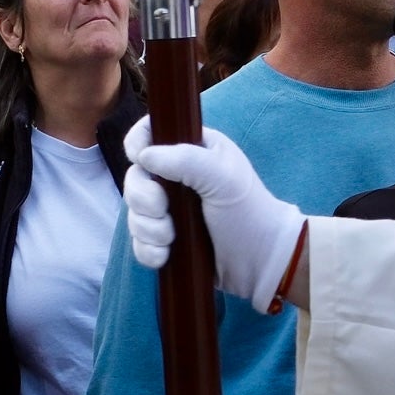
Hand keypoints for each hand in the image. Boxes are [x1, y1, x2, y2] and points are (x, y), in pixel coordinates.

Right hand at [124, 117, 307, 312]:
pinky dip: (148, 250)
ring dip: (148, 228)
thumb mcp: (223, 177)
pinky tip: (167, 255)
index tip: (140, 158)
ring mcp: (168, 210)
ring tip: (172, 237)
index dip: (137, 143)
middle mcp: (175, 177)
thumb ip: (185, 159)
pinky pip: (139, 242)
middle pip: (134, 177)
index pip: (150, 133)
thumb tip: (144, 157)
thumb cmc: (249, 211)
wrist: (261, 261)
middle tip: (163, 210)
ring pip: (134, 213)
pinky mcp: (165, 240)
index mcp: (192, 150)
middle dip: (143, 198)